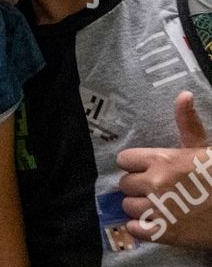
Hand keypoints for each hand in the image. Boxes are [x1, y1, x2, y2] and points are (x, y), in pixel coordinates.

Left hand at [120, 92, 211, 246]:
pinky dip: (141, 228)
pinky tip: (154, 224)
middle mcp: (155, 183)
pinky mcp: (163, 233)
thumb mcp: (203, 148)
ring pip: (128, 206)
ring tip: (159, 207)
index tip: (148, 170)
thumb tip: (184, 94)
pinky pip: (135, 229)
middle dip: (138, 187)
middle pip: (125, 184)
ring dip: (140, 207)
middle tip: (157, 190)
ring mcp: (158, 209)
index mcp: (162, 159)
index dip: (135, 166)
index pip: (124, 160)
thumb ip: (188, 123)